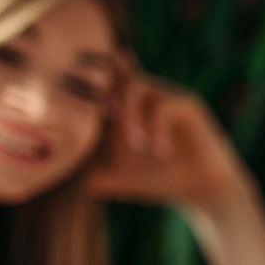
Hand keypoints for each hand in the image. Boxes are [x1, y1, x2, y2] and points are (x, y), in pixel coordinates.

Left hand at [86, 73, 247, 212]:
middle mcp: (148, 95)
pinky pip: (165, 105)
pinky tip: (161, 150)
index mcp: (128, 106)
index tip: (81, 84)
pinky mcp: (189, 105)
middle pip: (116, 78)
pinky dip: (157, 127)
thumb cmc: (160, 181)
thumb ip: (91, 175)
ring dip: (131, 115)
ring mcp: (169, 96)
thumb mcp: (118, 178)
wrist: (201, 192)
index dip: (94, 72)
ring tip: (138, 145)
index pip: (107, 76)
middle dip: (108, 103)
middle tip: (114, 130)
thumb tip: (62, 183)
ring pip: (138, 87)